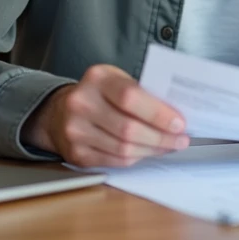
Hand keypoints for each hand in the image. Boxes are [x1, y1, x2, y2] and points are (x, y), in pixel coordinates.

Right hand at [22, 64, 189, 167]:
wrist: (57, 112)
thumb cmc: (98, 94)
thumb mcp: (116, 80)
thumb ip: (141, 93)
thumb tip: (175, 115)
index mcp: (97, 78)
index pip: (130, 97)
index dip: (158, 113)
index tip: (179, 123)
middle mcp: (81, 103)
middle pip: (128, 128)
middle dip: (161, 137)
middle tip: (180, 140)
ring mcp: (76, 131)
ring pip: (123, 148)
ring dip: (152, 150)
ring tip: (168, 147)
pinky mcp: (76, 154)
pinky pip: (115, 161)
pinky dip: (136, 158)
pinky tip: (147, 152)